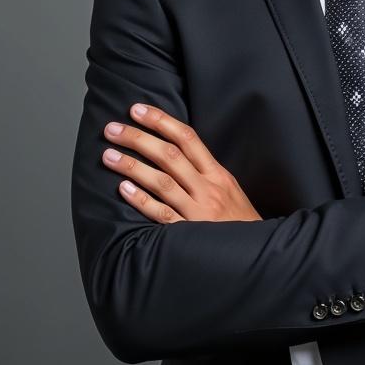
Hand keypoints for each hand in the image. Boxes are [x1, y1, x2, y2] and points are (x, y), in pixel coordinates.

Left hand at [101, 102, 261, 222]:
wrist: (256, 254)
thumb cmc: (239, 223)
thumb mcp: (229, 190)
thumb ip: (204, 172)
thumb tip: (172, 150)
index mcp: (218, 174)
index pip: (188, 138)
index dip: (161, 121)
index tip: (137, 109)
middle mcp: (208, 189)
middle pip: (170, 156)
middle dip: (138, 138)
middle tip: (112, 129)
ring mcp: (198, 212)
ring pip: (162, 182)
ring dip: (133, 166)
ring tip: (108, 155)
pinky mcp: (189, 235)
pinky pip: (162, 215)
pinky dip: (142, 201)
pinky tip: (123, 189)